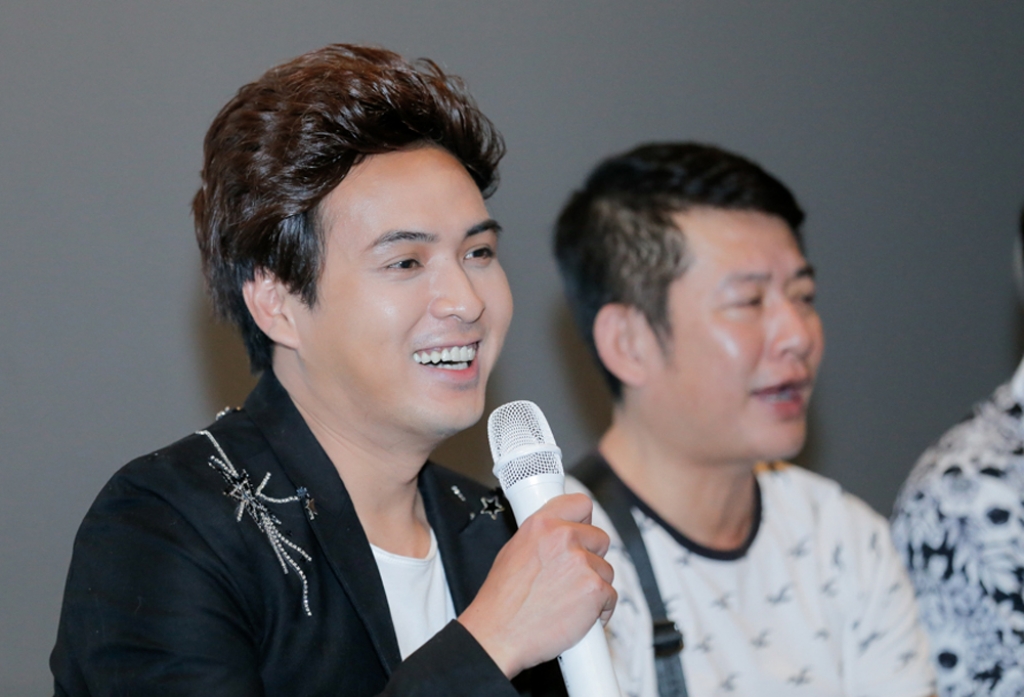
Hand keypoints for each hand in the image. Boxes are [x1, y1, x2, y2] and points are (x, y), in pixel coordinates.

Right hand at [458, 493, 615, 677]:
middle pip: (600, 538)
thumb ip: (542, 538)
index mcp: (541, 524)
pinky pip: (610, 596)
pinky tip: (577, 616)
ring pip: (606, 570)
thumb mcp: (513, 552)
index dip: (584, 520)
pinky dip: (599, 610)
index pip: (580, 503)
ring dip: (594, 586)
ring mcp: (581, 563)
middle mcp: (563, 538)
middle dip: (591, 558)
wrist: (499, 636)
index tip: (582, 529)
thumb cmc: (501, 602)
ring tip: (568, 602)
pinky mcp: (594, 589)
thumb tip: (560, 533)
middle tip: (571, 578)